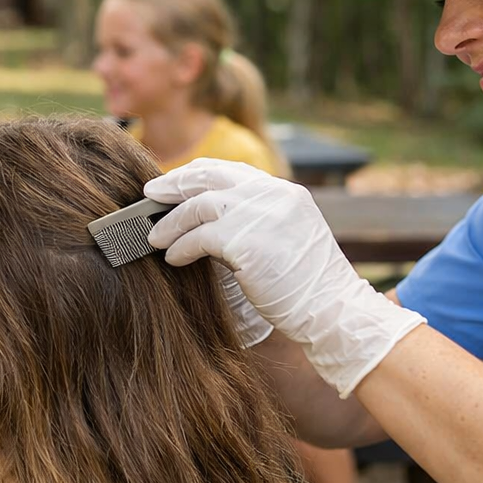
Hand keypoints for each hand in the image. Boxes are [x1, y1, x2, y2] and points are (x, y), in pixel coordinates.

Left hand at [146, 159, 424, 397]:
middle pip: (210, 176)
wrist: (332, 311)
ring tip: (155, 237)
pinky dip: (181, 246)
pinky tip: (173, 258)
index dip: (199, 175)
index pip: (233, 171)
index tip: (175, 184)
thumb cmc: (308, 289)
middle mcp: (274, 195)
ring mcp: (261, 214)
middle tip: (150, 195)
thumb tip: (207, 223)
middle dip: (175, 184)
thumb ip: (256, 223)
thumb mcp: (286, 241)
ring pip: (200, 205)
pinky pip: (200, 237)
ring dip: (172, 221)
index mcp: (286, 193)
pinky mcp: (246, 240)